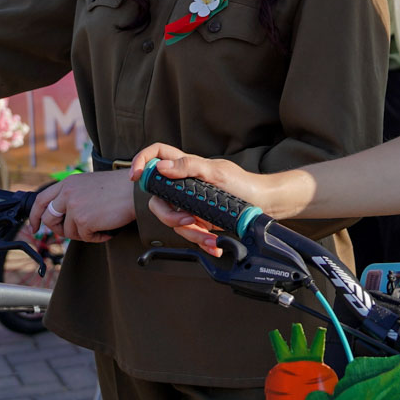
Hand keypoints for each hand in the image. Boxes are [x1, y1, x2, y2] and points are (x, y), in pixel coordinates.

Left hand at [26, 171, 135, 244]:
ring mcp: (74, 207)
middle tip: (75, 231)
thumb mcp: (88, 184)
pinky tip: (108, 228)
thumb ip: (72, 196)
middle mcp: (67, 194)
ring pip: (69, 232)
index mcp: (68, 183)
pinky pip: (84, 238)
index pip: (41, 200)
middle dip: (59, 230)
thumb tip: (62, 217)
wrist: (135, 190)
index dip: (35, 215)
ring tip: (101, 224)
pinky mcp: (84, 221)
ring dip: (85, 233)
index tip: (35, 227)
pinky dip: (97, 237)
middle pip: (49, 219)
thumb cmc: (118, 188)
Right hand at [127, 143, 272, 255]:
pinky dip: (200, 242)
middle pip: (158, 199)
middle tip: (187, 220)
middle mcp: (183, 185)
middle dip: (169, 215)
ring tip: (210, 238)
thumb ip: (188, 166)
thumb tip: (161, 167)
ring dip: (191, 234)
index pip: (156, 155)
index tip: (136, 176)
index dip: (142, 162)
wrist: (262, 205)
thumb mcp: (216, 172)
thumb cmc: (242, 183)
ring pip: (173, 221)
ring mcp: (188, 204)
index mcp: (185, 166)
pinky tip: (213, 244)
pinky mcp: (198, 221)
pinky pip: (189, 234)